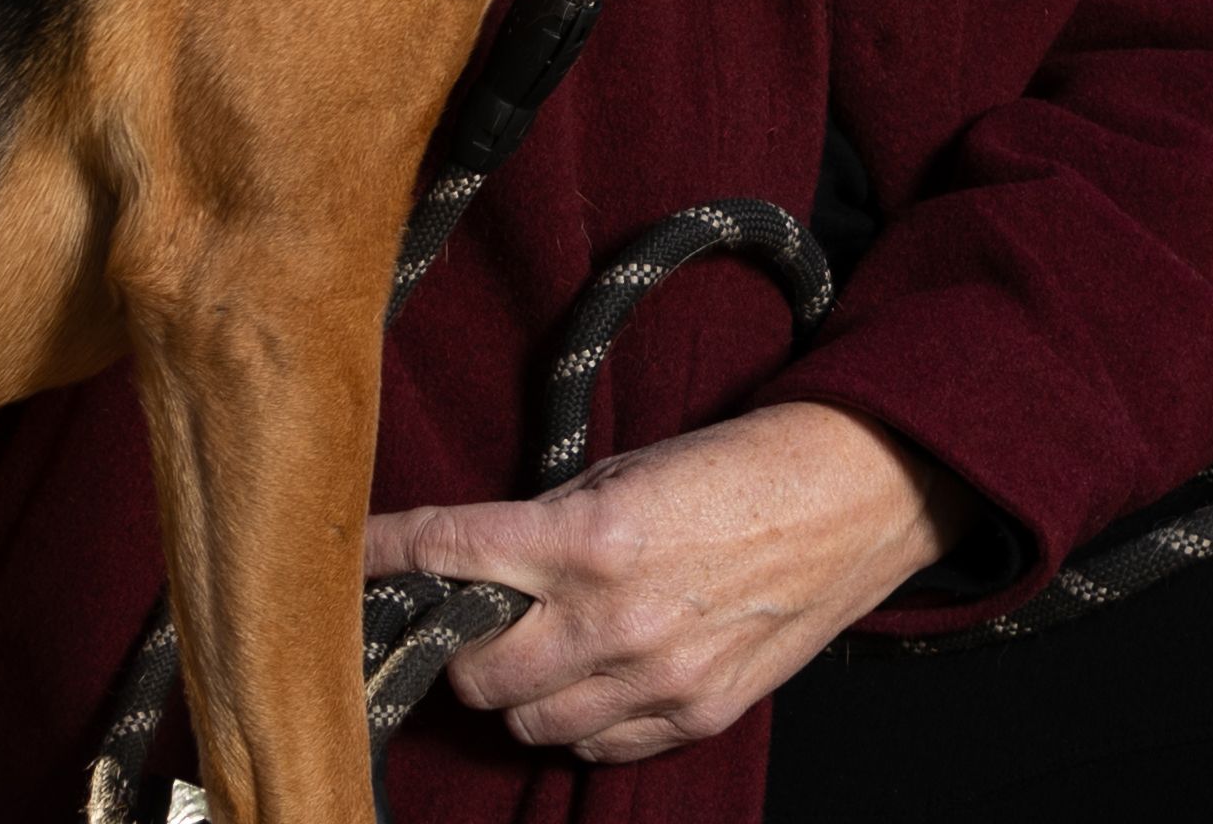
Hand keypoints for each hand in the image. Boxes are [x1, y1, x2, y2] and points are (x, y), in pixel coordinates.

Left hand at [366, 404, 978, 763]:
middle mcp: (614, 619)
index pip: (449, 553)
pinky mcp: (697, 715)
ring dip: (522, 689)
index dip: (388, 555)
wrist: (859, 491)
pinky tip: (602, 674)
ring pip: (529, 722)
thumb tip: (470, 566)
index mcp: (590, 537)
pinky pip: (600, 746)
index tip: (353, 556)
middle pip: (475, 674)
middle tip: (478, 617)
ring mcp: (658, 680)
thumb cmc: (743, 465)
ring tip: (548, 645)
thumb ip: (546, 526)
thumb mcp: (630, 469)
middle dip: (464, 646)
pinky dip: (586, 718)